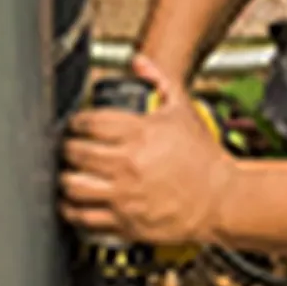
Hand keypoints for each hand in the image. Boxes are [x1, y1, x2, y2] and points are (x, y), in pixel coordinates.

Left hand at [58, 54, 237, 247]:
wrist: (222, 198)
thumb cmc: (205, 158)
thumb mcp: (184, 110)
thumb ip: (160, 80)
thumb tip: (138, 62)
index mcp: (140, 135)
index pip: (90, 123)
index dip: (76, 121)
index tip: (76, 124)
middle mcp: (128, 165)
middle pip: (75, 153)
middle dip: (66, 147)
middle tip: (68, 147)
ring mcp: (124, 196)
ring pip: (73, 186)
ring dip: (64, 178)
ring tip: (67, 173)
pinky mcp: (125, 223)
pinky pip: (84, 217)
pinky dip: (70, 209)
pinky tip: (71, 202)